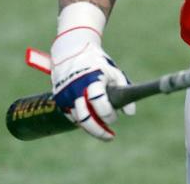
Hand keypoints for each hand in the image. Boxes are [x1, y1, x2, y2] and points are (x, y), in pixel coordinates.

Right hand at [50, 23, 133, 140]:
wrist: (71, 51)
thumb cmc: (97, 63)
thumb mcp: (113, 71)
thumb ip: (123, 89)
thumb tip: (131, 113)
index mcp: (92, 79)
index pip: (98, 102)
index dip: (107, 113)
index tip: (114, 119)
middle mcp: (76, 89)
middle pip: (85, 117)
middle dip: (98, 130)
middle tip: (109, 137)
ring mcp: (65, 94)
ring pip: (77, 119)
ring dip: (90, 127)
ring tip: (103, 130)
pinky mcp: (59, 98)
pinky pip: (70, 115)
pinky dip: (81, 121)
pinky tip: (92, 122)